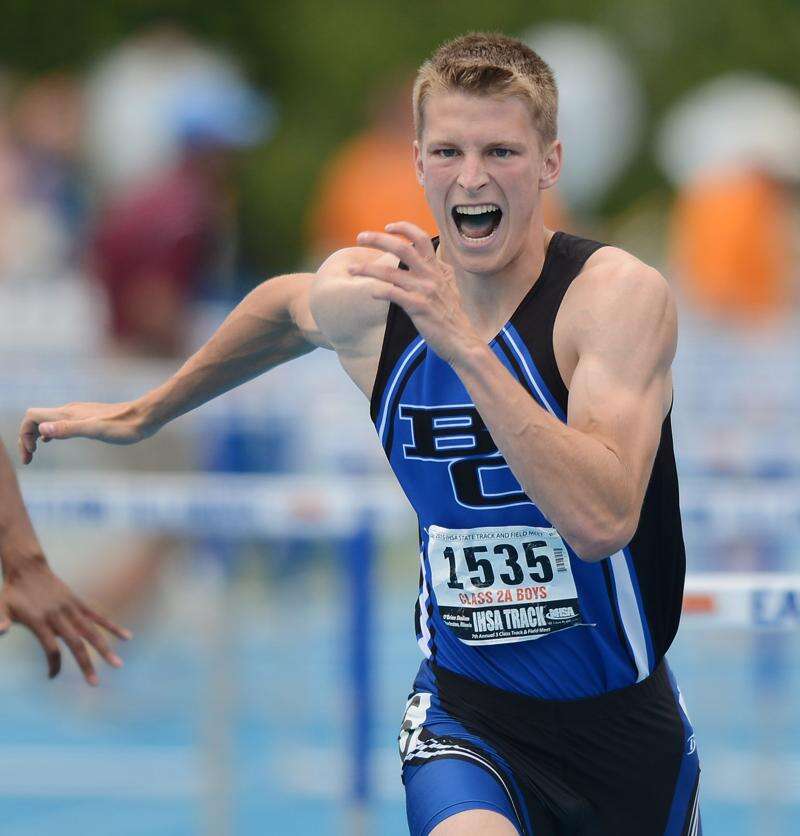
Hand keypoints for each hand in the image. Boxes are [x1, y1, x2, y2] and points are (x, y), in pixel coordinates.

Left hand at [0, 558, 131, 685]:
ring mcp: (71, 609)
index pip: (51, 648)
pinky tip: (126, 637)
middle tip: (95, 684)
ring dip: (105, 649)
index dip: (54, 664)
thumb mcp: (1, 606)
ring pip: (91, 632)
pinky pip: (98, 617)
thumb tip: (2, 632)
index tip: (52, 676)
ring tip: (118, 664)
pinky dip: (112, 627)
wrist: (29, 568)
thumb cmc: (13, 592)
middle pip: (76, 644)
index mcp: (40, 620)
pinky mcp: (78, 603)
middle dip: (86, 664)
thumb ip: (0, 620)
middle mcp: (59, 616)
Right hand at [19, 401, 148, 464]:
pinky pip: (60, 422)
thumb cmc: (124, 426)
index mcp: (68, 414)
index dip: (24, 434)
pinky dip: (50, 432)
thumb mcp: (96, 430)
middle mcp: (70, 411)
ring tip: (34, 453)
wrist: (145, 416)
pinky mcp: (88, 417)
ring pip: (48, 421)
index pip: (32, 417)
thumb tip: (42, 430)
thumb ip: (69, 429)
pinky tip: (53, 441)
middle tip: (29, 460)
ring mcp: (79, 414)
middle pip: (36, 419)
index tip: (32, 454)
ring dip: (36, 436)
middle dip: (26, 438)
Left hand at [351, 222, 480, 364]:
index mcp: (438, 269)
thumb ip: (438, 273)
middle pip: (402, 248)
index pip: (421, 239)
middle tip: (360, 237)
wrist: (462, 340)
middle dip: (378, 239)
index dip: (404, 228)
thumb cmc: (452, 317)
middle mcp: (431, 276)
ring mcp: (425, 290)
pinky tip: (370, 292)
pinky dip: (379, 290)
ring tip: (352, 270)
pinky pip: (392, 294)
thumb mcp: (449, 288)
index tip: (388, 227)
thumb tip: (434, 260)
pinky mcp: (418, 307)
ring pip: (390, 272)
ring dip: (367, 269)